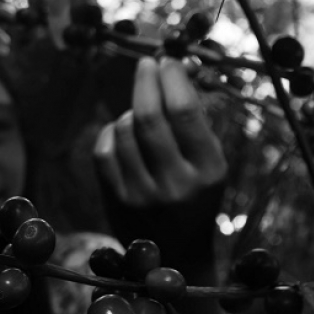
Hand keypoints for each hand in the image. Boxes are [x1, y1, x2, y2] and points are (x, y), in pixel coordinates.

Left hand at [94, 56, 226, 274]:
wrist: (176, 253)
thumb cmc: (195, 196)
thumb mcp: (209, 164)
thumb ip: (193, 123)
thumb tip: (171, 69)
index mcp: (209, 171)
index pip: (184, 112)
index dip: (172, 79)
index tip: (168, 60)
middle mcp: (176, 184)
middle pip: (149, 116)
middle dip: (145, 82)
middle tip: (146, 64)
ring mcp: (142, 195)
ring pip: (123, 130)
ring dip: (130, 111)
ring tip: (141, 114)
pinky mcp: (116, 202)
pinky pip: (103, 151)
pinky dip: (110, 133)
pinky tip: (120, 132)